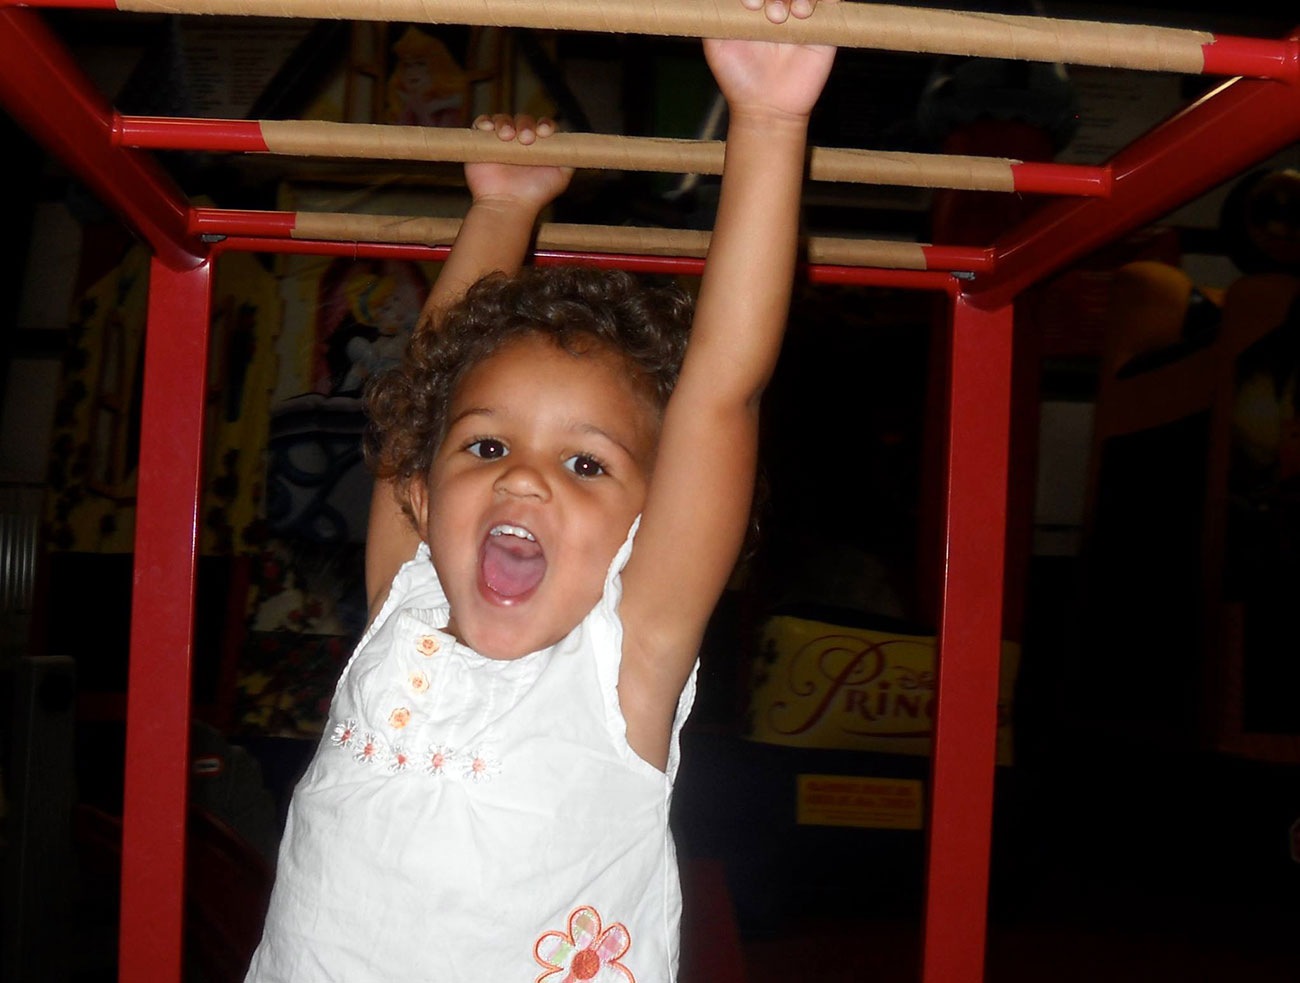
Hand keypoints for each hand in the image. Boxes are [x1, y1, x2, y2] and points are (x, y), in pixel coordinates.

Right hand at [466, 113, 573, 211]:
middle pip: (522, 119)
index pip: (542, 125)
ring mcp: (499, 142)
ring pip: (502, 119)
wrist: (508, 205)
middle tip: (526, 139)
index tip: (544, 133)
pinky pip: (481, 124)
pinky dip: (484, 122)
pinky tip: (489, 129)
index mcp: (537, 146)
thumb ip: (569, 159)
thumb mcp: (561, 177)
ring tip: (507, 137)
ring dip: (505, 123)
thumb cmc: (535, 194)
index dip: (544, 124)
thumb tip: (576, 145)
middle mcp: (518, 142)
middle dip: (525, 125)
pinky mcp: (481, 143)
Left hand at [704, 0, 836, 122]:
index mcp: (754, 6)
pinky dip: (820, 0)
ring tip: (783, 17)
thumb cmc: (739, 79)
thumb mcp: (715, 45)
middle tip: (770, 15)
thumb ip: (715, 15)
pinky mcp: (822, 27)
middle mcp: (777, 6)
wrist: (768, 108)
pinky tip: (804, 14)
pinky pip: (829, 2)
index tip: (750, 5)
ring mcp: (800, 16)